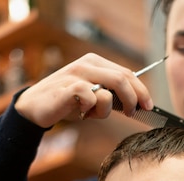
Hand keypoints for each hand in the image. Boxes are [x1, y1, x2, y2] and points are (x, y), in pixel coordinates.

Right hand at [15, 53, 153, 127]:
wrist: (35, 107)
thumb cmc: (67, 103)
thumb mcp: (92, 96)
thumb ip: (110, 95)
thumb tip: (136, 103)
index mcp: (96, 63)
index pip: (127, 73)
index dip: (141, 90)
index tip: (148, 106)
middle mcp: (88, 64)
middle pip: (123, 79)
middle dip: (134, 99)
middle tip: (133, 113)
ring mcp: (77, 74)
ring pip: (109, 91)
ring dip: (107, 109)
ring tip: (93, 114)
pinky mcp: (68, 87)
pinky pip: (91, 98)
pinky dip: (91, 110)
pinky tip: (82, 113)